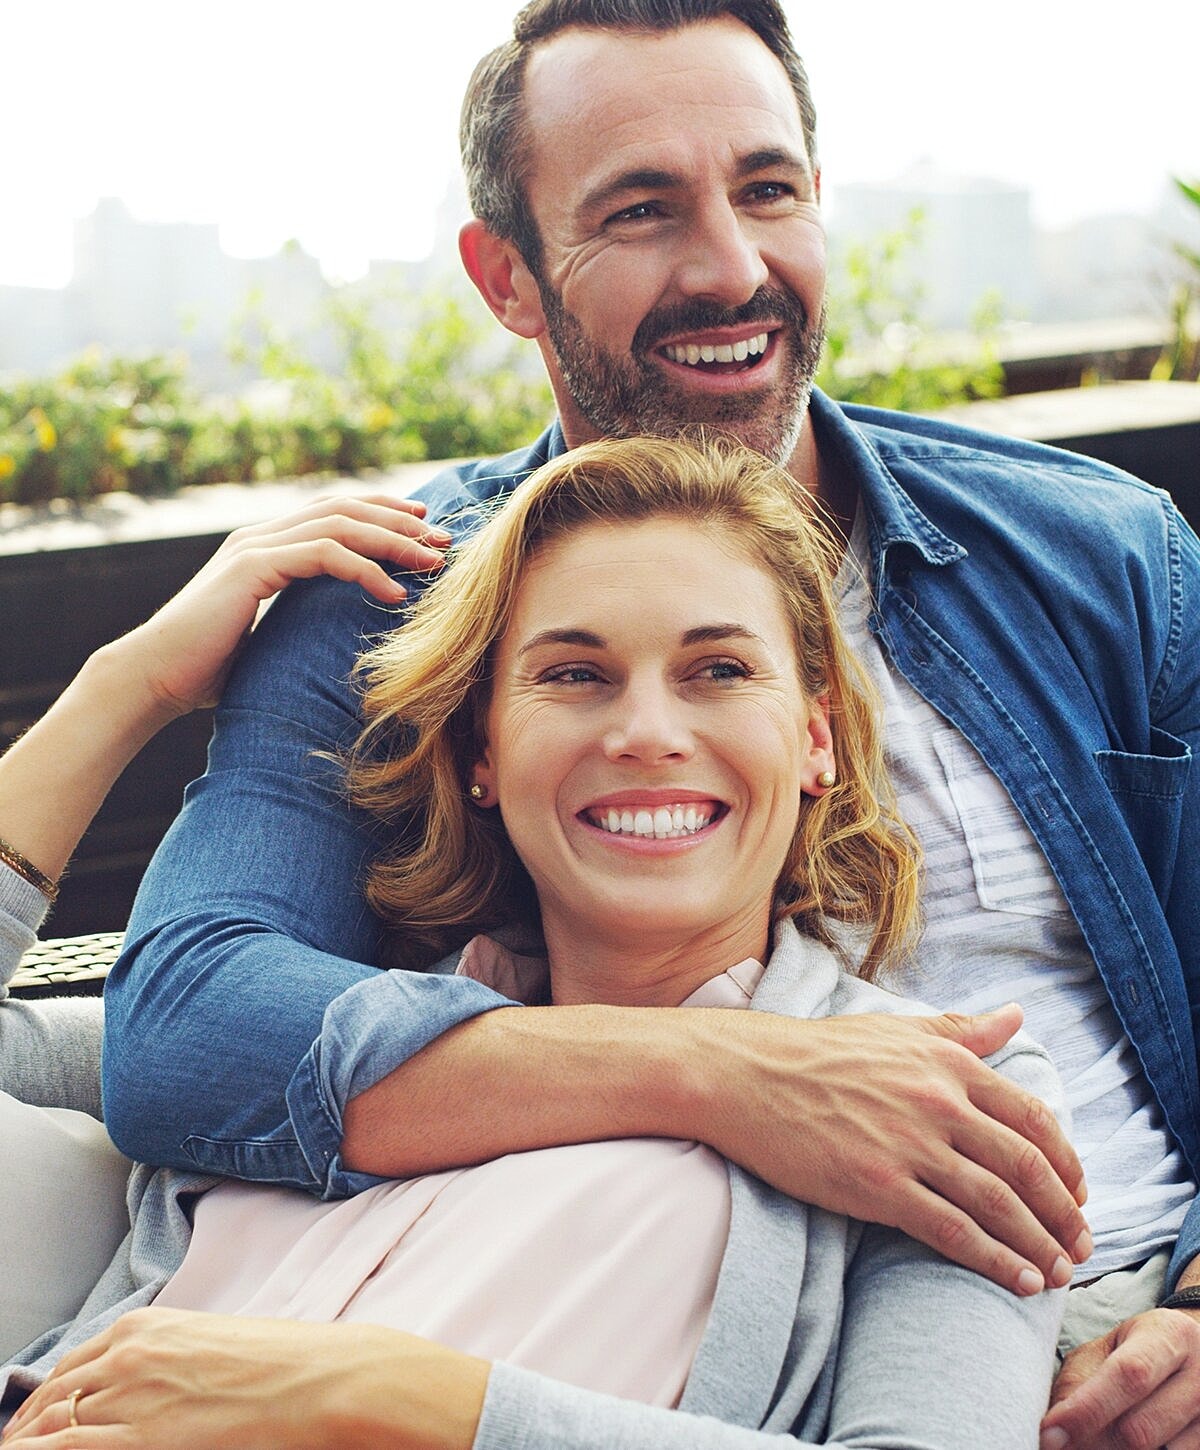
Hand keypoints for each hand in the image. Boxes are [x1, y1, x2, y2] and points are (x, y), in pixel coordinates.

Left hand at [1, 1307, 486, 1449]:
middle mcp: (129, 1355)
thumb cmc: (281, 1364)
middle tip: (22, 1448)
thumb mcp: (207, 1349)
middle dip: (29, 1430)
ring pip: (52, 1427)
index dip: (42, 1405)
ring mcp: (132, 1397)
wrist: (322, 1380)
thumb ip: (160, 1366)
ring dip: (33, 1442)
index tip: (35, 1427)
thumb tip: (132, 1395)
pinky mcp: (145, 1439)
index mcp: (145, 1327)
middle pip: (52, 1400)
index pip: (68, 1368)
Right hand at [120, 492, 450, 716]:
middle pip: (347, 507)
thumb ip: (298, 621)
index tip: (427, 530)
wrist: (155, 676)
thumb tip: (336, 639)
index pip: (336, 511)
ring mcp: (256, 546)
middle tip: (445, 540)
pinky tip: (397, 593)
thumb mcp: (268, 636)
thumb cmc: (209, 669)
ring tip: (434, 563)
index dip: (385, 514)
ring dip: (394, 541)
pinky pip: (325, 555)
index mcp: (267, 544)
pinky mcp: (254, 567)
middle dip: (401, 521)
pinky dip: (367, 571)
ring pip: (341, 524)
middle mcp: (262, 534)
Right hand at [693, 1001, 1089, 1296]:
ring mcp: (909, 1146)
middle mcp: (938, 1102)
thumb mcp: (897, 1030)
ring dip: (1040, 1243)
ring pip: (998, 1204)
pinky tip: (1018, 1279)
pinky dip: (995, 1260)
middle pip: (1025, 1166)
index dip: (1066, 1161)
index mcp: (947, 1065)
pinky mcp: (878, 1186)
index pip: (1031, 1117)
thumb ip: (962, 1030)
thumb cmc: (819, 1051)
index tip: (1079, 1191)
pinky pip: (953, 1231)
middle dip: (1064, 1212)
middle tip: (1080, 1243)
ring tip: (1058, 1272)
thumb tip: (1016, 1015)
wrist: (747, 1076)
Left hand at [1042, 1307, 1199, 1448]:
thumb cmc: (1139, 1351)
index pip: (1128, 1375)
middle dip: (1095, 1439)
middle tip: (1064, 1441)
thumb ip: (1080, 1380)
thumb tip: (1054, 1427)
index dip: (1087, 1408)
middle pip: (1143, 1428)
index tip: (1051, 1433)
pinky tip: (1120, 1445)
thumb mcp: (1108, 1349)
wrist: (1195, 1355)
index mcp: (1169, 1336)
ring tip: (1096, 1437)